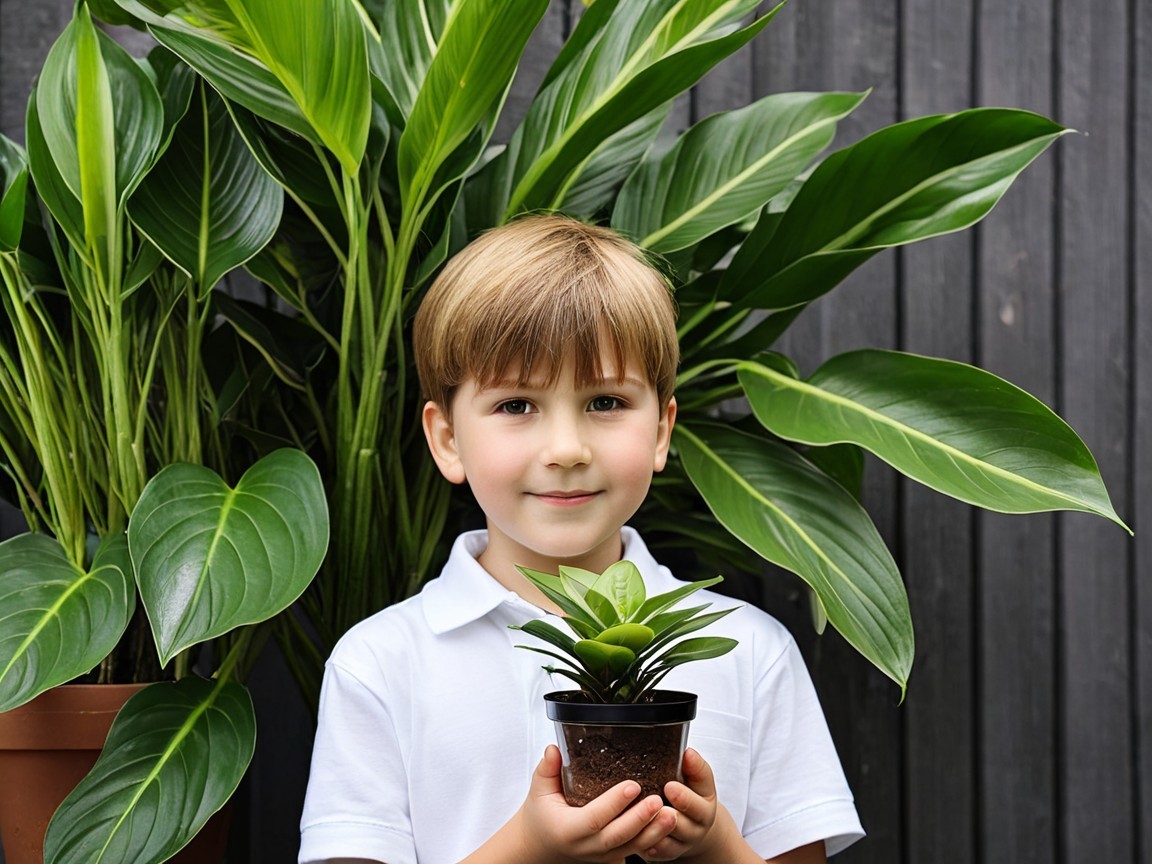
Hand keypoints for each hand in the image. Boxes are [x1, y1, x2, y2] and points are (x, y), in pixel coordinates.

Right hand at [516, 745, 677, 863]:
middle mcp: (586, 847)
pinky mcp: (612, 858)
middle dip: (640, 819)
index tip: (632, 786)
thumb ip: (547, 769)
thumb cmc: (542, 817)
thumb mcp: (539, 791)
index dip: (614, 803)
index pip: (594, 818)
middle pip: (617, 837)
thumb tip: (554, 748)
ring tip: (672, 813)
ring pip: (631, 847)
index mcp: (567, 829)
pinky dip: (653, 839)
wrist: (542, 847)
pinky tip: (668, 824)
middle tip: (658, 800)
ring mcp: (601, 856)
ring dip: (654, 832)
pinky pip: (635, 850)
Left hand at [640, 748, 722, 860]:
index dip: (684, 796)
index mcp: (704, 805)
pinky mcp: (667, 852)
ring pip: (667, 842)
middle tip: (654, 807)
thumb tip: (688, 752)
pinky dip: (646, 846)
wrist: (693, 822)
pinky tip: (634, 838)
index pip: (697, 803)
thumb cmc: (690, 792)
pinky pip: (656, 853)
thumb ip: (694, 767)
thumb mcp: (696, 779)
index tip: (669, 786)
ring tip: (639, 821)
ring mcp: (681, 843)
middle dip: (667, 816)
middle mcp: (696, 827)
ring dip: (653, 832)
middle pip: (682, 825)